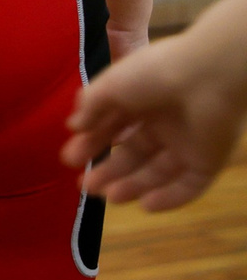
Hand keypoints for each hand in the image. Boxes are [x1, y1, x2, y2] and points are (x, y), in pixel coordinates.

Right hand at [62, 25, 246, 212]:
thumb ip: (90, 106)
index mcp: (140, 100)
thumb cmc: (153, 74)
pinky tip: (145, 206)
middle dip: (109, 171)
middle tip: (85, 186)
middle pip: (133, 155)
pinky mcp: (208, 162)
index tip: (69, 159)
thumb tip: (73, 126)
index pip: (112, 128)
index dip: (91, 144)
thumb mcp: (110, 85)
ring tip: (108, 198)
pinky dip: (169, 198)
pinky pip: (188, 186)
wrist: (206, 76)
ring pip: (158, 173)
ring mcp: (187, 144)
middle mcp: (163, 124)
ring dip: (133, 186)